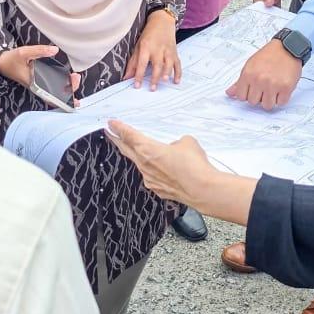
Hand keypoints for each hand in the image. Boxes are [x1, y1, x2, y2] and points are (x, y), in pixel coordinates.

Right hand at [0, 44, 81, 103]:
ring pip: (54, 93)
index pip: (51, 95)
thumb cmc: (11, 60)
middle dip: (69, 89)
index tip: (73, 87)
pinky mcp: (38, 83)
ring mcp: (38, 86)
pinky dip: (61, 86)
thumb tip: (54, 50)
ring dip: (66, 88)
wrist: (2, 63)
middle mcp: (37, 88)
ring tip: (75, 78)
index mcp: (34, 84)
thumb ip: (39, 51)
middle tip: (76, 77)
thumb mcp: (24, 52)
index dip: (64, 94)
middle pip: (56, 96)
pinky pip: (51, 88)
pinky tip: (68, 82)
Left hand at [107, 120, 257, 225]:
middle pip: (126, 150)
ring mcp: (150, 179)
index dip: (119, 128)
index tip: (110, 123)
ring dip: (138, 156)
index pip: (129, 136)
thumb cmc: (193, 165)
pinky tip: (164, 168)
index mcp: (147, 149)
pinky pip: (152, 176)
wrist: (202, 190)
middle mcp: (144, 165)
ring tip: (140, 150)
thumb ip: (175, 142)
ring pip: (139, 164)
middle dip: (118, 141)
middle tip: (111, 134)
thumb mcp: (186, 142)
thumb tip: (174, 148)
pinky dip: (154, 170)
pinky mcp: (158, 189)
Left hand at [124, 10, 181, 89]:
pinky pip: (177, 64)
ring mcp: (168, 50)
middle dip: (155, 77)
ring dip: (167, 73)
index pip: (142, 63)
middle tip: (152, 88)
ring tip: (164, 81)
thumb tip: (126, 77)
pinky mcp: (175, 52)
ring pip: (168, 63)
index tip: (137, 85)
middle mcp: (157, 49)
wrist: (162, 21)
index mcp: (146, 47)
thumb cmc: (148, 34)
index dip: (139, 75)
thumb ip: (133, 62)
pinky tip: (176, 81)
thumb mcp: (138, 46)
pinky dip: (178, 73)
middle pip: (157, 64)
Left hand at [226, 39, 301, 110]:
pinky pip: (281, 103)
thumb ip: (239, 81)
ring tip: (273, 89)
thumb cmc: (269, 55)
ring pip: (267, 106)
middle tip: (264, 87)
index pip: (241, 97)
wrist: (287, 48)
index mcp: (248, 74)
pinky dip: (281, 98)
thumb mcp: (250, 65)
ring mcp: (273, 84)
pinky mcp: (286, 87)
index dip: (247, 94)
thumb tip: (230, 93)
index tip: (252, 90)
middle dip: (258, 97)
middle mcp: (259, 80)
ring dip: (270, 100)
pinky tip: (281, 88)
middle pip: (253, 102)